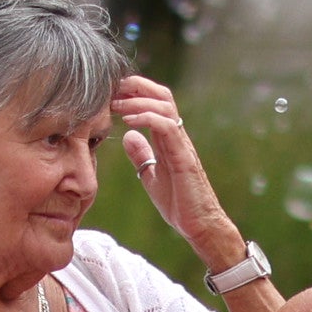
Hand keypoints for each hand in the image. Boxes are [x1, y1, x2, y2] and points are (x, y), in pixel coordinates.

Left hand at [107, 73, 245, 270]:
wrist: (199, 225)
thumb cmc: (179, 202)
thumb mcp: (152, 175)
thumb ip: (142, 155)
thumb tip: (128, 136)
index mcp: (169, 139)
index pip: (155, 103)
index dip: (135, 92)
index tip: (112, 92)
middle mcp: (177, 136)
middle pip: (162, 95)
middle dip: (137, 87)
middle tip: (113, 89)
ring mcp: (182, 145)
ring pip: (165, 106)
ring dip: (138, 101)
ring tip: (117, 104)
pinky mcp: (184, 157)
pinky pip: (167, 127)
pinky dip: (148, 118)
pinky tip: (129, 121)